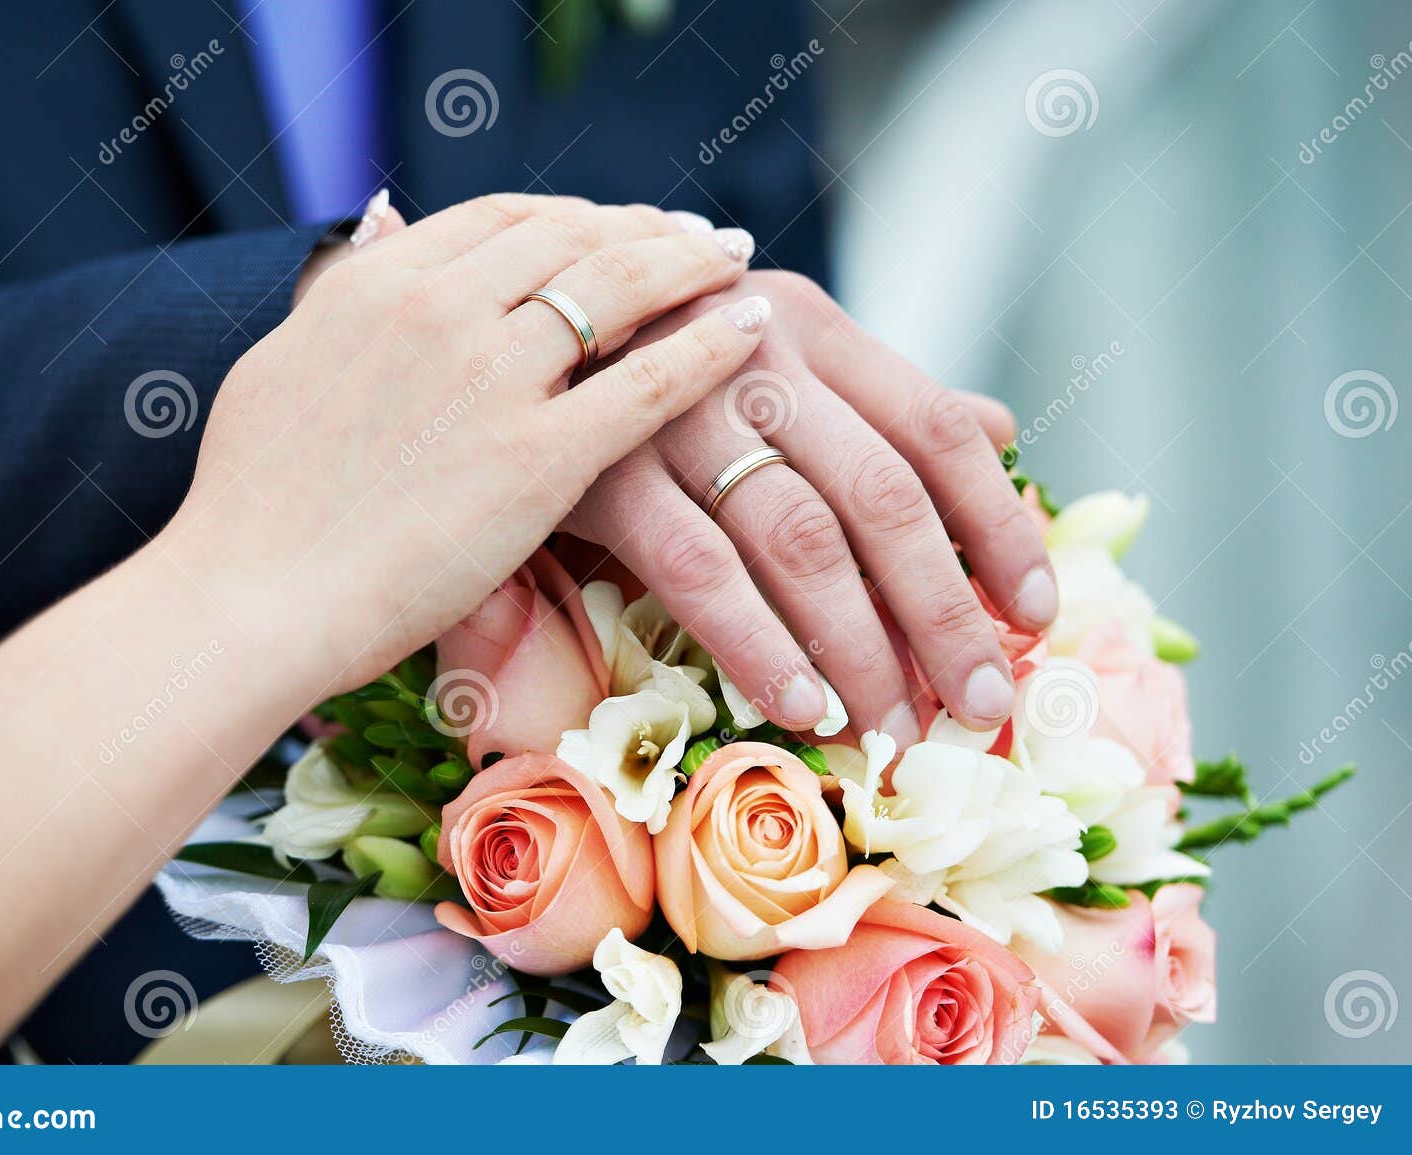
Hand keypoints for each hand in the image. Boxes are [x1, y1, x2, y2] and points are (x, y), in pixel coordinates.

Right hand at [166, 194, 769, 696]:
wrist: (250, 595)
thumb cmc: (252, 502)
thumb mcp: (284, 364)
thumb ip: (343, 298)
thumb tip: (374, 233)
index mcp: (377, 283)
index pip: (503, 217)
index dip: (575, 214)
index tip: (614, 223)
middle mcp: (440, 308)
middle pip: (572, 237)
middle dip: (643, 228)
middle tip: (693, 235)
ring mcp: (494, 380)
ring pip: (620, 290)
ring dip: (689, 264)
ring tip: (732, 260)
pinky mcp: (539, 460)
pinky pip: (651, 383)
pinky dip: (713, 345)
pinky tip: (754, 326)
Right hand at [563, 269, 1052, 743]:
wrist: (504, 341)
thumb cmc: (654, 370)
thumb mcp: (771, 359)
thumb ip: (878, 400)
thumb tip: (999, 432)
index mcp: (810, 326)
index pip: (936, 429)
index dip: (998, 526)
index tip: (1036, 612)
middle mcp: (755, 353)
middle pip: (883, 497)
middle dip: (944, 613)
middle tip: (985, 706)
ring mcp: (676, 407)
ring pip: (801, 540)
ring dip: (861, 648)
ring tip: (898, 730)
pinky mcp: (605, 469)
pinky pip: (701, 571)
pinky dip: (760, 645)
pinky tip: (802, 706)